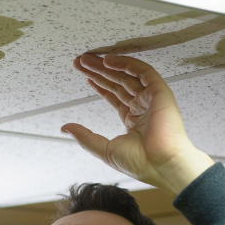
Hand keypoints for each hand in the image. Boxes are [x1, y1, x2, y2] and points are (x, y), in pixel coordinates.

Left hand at [62, 54, 213, 195]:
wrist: (160, 164)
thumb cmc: (139, 163)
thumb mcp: (103, 148)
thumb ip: (84, 136)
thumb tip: (65, 128)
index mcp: (133, 120)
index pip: (114, 96)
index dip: (99, 84)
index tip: (84, 76)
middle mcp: (142, 107)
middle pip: (117, 82)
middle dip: (97, 71)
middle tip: (80, 62)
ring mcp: (151, 99)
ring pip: (127, 75)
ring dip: (107, 66)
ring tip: (87, 59)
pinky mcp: (160, 92)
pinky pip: (143, 72)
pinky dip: (126, 64)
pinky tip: (108, 61)